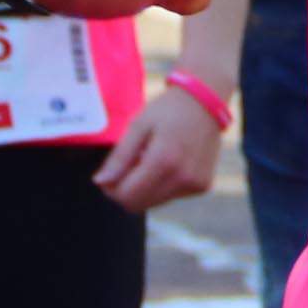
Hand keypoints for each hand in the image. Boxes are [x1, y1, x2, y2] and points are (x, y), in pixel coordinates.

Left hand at [96, 86, 224, 211]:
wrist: (206, 102)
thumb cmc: (168, 110)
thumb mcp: (139, 126)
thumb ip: (119, 157)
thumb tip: (100, 182)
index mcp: (164, 160)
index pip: (127, 196)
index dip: (111, 189)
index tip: (109, 174)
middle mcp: (182, 177)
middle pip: (139, 204)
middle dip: (126, 190)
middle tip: (126, 166)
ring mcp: (195, 184)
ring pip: (154, 203)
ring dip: (144, 188)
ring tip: (148, 160)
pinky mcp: (202, 186)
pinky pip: (170, 196)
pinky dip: (162, 184)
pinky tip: (166, 163)